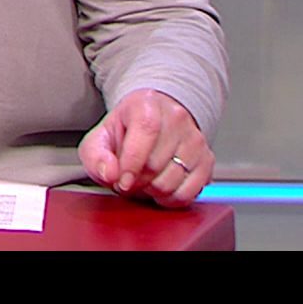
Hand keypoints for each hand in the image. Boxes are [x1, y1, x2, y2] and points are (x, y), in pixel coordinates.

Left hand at [79, 89, 212, 207]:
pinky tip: (159, 188)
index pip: (146, 132)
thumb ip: (95, 156)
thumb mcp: (100, 138)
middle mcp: (176, 118)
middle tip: (127, 178)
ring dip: (151, 191)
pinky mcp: (207, 160)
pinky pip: (190, 193)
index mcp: (146, 104)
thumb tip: (110, 173)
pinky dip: (170, 199)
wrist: (153, 121)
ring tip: (142, 180)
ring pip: (172, 182)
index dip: (131, 163)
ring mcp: (195, 139)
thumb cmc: (126, 130)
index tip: (121, 181)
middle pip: (156, 164)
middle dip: (136, 181)